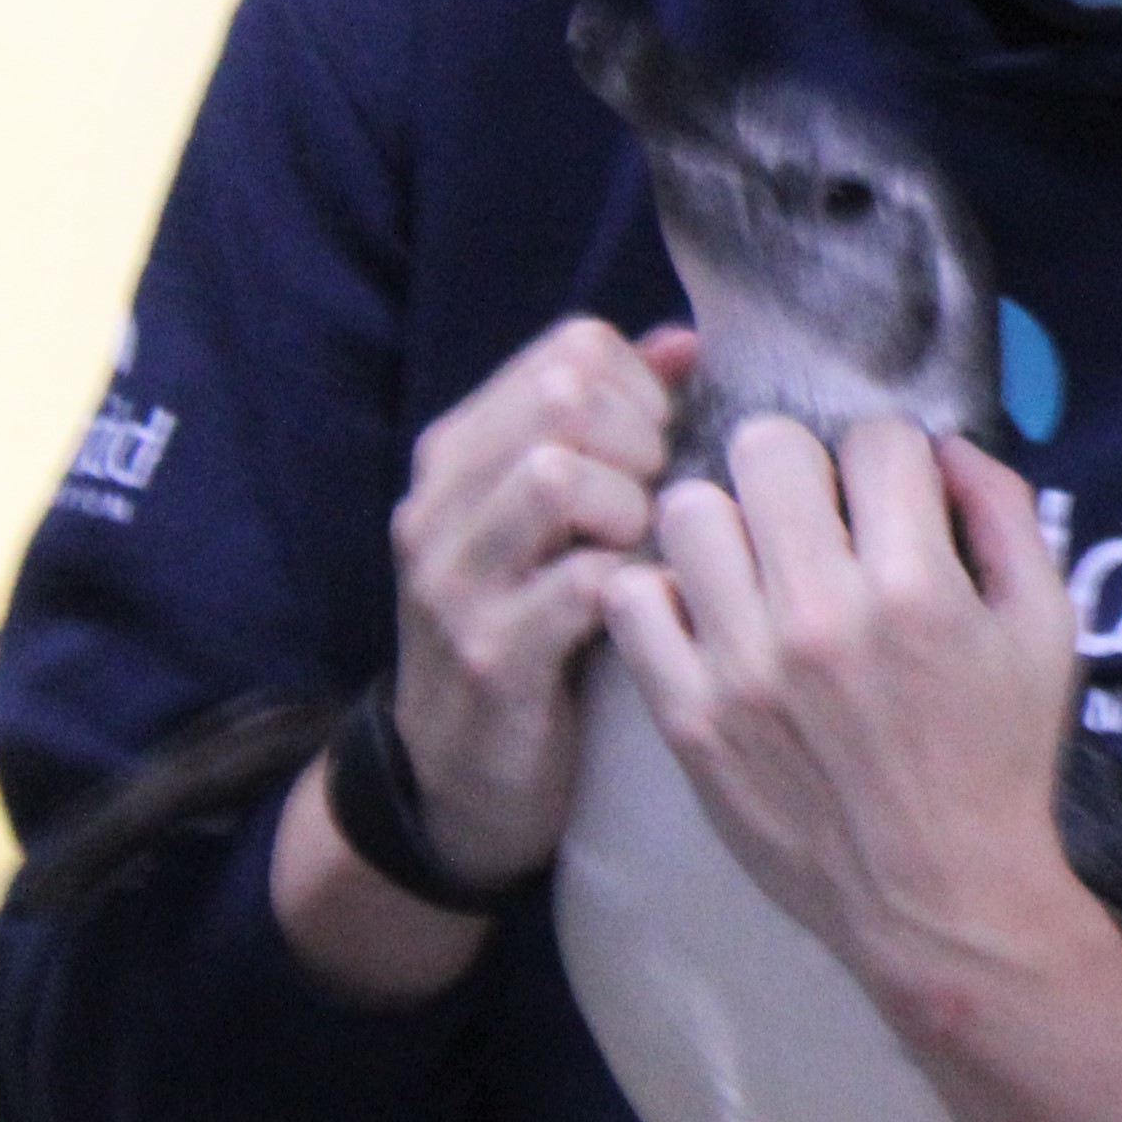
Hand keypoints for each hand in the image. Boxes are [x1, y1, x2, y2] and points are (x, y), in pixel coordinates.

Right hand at [385, 315, 695, 886]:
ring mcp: (455, 581)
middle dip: (644, 441)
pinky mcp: (491, 657)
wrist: (455, 779)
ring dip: (632, 509)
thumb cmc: (535, 631)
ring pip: (557, 475)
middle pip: (565, 395)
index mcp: (460, 453)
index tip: (666, 453)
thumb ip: (615, 425)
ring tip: (645, 554)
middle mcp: (441, 504)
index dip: (646, 392)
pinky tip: (648, 609)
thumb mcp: (556, 520)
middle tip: (661, 504)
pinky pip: (582, 584)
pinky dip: (636, 587)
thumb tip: (681, 342)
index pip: (572, 350)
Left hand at [600, 416, 1081, 1003]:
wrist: (938, 898)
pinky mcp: (686, 716)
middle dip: (803, 470)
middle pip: (766, 449)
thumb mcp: (1047, 631)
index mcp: (917, 587)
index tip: (896, 501)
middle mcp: (820, 614)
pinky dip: (664, 594)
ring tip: (757, 567)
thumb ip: (1006, 517)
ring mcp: (741, 666)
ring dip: (728, 524)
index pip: (878, 439)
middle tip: (818, 521)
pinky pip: (631, 600)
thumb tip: (941, 445)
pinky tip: (708, 617)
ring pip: (687, 510)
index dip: (895, 460)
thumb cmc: (1000, 759)